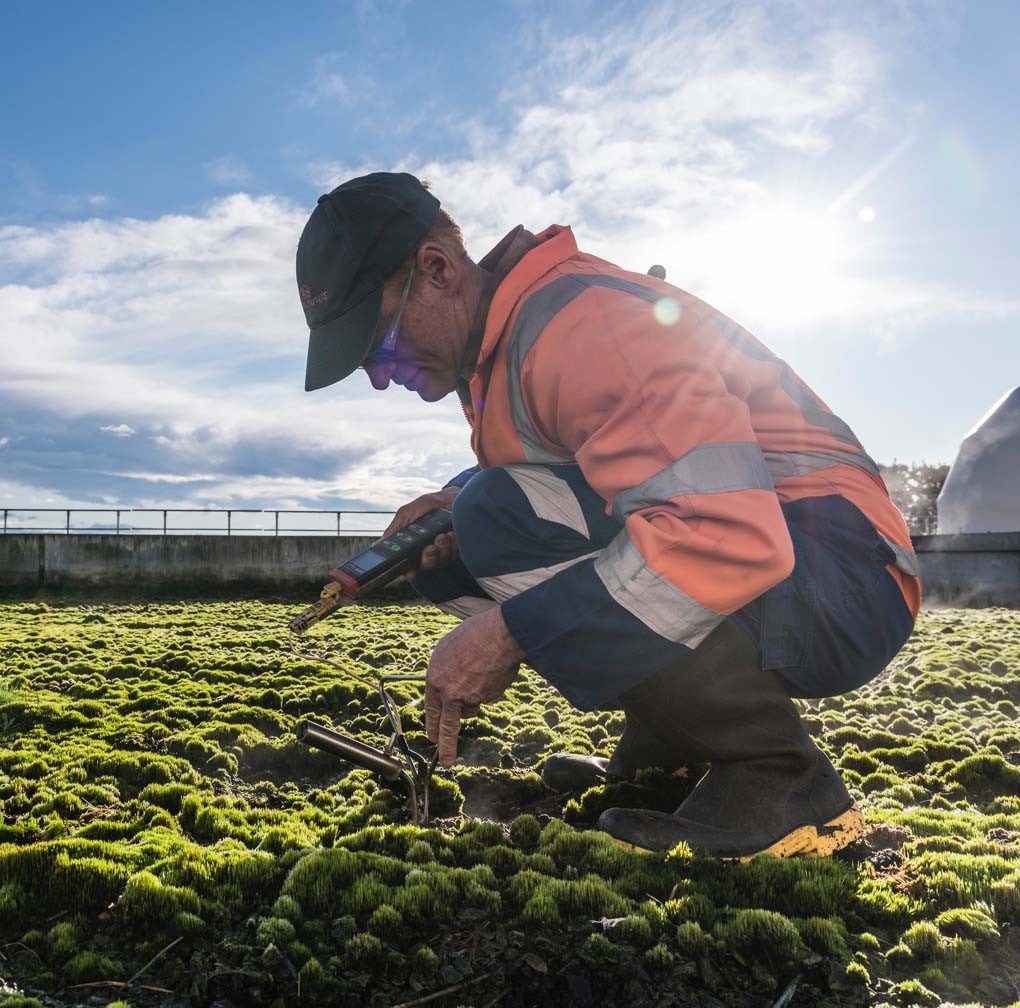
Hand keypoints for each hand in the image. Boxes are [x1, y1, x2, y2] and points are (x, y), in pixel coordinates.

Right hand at [381, 487, 460, 578]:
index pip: (407, 565)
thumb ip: (395, 529)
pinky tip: (452, 534)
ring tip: (443, 535)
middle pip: (426, 565)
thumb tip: (376, 546)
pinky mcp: (456, 549)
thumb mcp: (407, 513)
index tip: (411, 571)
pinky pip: (455, 553)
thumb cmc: (427, 505)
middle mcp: (427, 552)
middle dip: (429, 556)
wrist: (451, 497)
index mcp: (412, 546)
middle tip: (430, 547)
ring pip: (442, 561)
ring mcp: (443, 552)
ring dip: (442, 548)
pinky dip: (454, 544)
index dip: (408, 571)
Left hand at [425, 606, 524, 766]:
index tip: (432, 737)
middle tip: (447, 762)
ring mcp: (471, 697)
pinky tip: (492, 669)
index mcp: (435, 679)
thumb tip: (446, 686)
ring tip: (479, 675)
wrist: (500, 634)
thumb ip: (444, 672)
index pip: (431, 709)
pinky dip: (489, 686)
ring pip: (471, 708)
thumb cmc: (473, 635)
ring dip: (473, 699)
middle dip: (447, 746)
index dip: (433, 724)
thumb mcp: (447, 649)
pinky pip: (487, 696)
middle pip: (448, 726)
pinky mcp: (489, 697)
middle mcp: (450, 692)